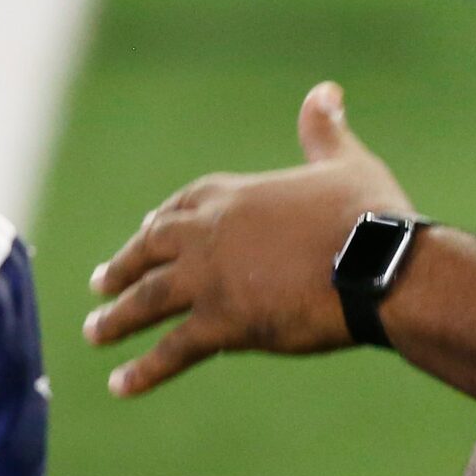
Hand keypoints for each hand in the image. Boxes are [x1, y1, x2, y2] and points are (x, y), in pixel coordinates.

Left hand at [85, 83, 412, 397]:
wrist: (380, 267)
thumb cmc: (369, 215)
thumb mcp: (343, 163)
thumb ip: (323, 131)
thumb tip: (324, 91)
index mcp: (234, 195)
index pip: (181, 206)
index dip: (162, 221)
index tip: (146, 231)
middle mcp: (209, 233)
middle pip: (151, 249)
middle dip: (123, 266)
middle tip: (99, 283)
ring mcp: (209, 279)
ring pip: (148, 299)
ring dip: (117, 317)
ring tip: (95, 332)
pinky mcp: (222, 323)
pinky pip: (171, 349)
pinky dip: (143, 369)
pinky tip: (119, 385)